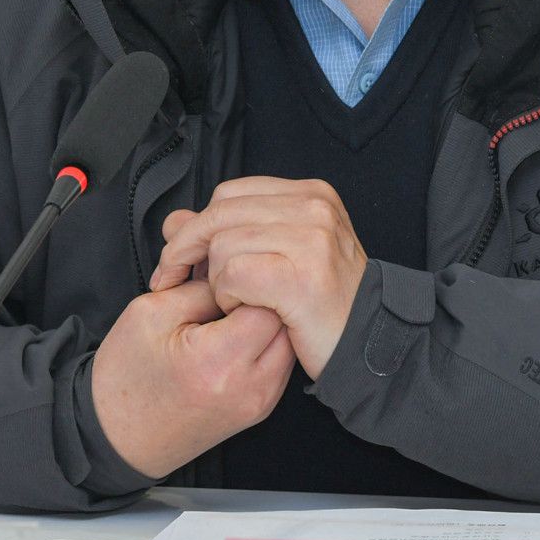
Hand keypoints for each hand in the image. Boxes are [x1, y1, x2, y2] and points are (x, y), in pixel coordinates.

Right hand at [90, 280, 295, 479]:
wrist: (117, 438)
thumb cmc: (125, 376)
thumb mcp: (151, 312)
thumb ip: (202, 287)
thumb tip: (237, 271)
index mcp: (218, 361)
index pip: (267, 301)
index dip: (248, 280)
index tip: (224, 279)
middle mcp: (250, 387)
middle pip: (288, 321)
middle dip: (264, 298)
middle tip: (230, 292)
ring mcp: (260, 402)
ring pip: (290, 340)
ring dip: (268, 320)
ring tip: (231, 314)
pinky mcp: (261, 408)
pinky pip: (281, 361)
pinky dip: (266, 341)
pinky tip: (237, 334)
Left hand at [149, 177, 368, 377]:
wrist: (368, 345)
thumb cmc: (323, 304)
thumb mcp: (281, 255)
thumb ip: (232, 231)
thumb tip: (174, 220)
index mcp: (311, 195)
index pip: (230, 194)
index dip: (197, 225)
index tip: (180, 258)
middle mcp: (314, 208)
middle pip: (219, 215)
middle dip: (185, 249)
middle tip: (171, 281)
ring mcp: (311, 240)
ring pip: (222, 245)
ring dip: (216, 281)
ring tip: (235, 302)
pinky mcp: (301, 277)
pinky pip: (233, 274)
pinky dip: (227, 297)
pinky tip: (243, 310)